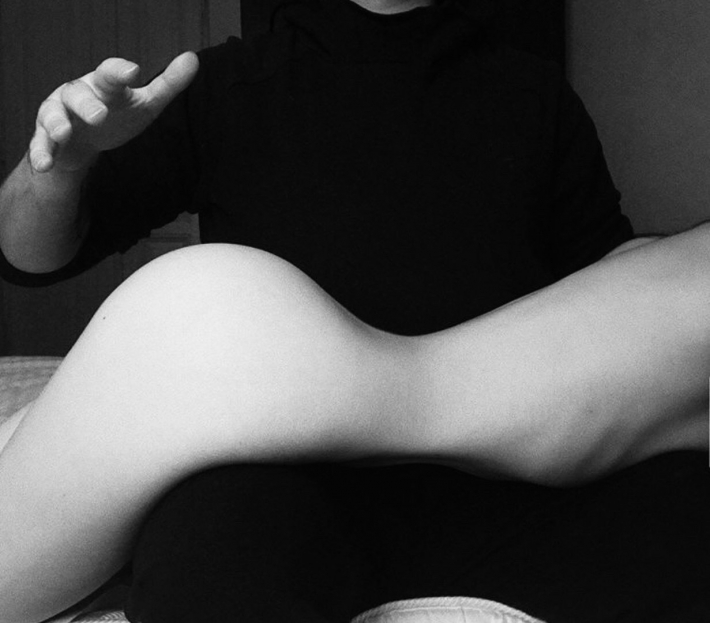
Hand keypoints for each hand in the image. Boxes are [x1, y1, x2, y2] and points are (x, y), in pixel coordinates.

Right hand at [29, 51, 199, 172]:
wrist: (83, 143)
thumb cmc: (117, 115)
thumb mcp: (145, 103)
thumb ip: (167, 84)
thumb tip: (192, 59)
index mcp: (103, 85)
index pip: (110, 73)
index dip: (119, 72)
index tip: (132, 72)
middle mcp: (77, 95)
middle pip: (78, 93)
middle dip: (87, 103)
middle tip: (100, 115)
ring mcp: (58, 115)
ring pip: (53, 115)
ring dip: (57, 123)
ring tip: (63, 133)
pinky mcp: (47, 139)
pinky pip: (40, 145)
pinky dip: (41, 154)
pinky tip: (44, 165)